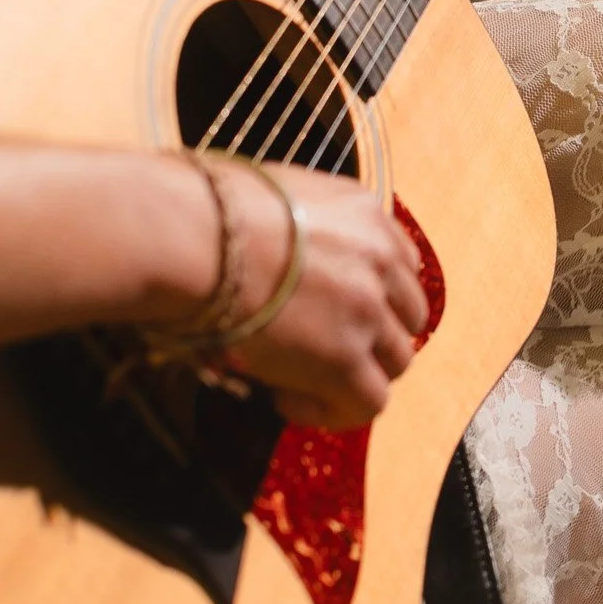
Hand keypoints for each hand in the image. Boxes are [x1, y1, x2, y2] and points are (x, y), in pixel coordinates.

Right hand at [208, 161, 428, 430]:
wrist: (195, 238)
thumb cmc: (208, 212)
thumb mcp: (280, 193)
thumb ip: (306, 222)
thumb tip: (283, 250)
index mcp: (365, 212)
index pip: (402, 262)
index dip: (376, 294)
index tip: (338, 310)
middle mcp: (379, 260)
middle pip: (407, 315)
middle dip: (373, 336)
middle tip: (324, 349)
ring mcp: (368, 311)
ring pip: (396, 360)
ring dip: (356, 376)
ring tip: (298, 382)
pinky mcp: (344, 359)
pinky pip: (368, 403)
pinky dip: (334, 410)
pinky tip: (288, 400)